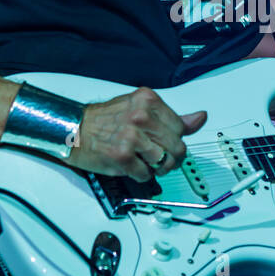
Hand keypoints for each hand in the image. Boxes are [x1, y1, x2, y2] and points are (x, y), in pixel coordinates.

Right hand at [68, 87, 206, 179]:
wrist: (74, 129)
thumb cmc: (105, 120)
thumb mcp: (140, 109)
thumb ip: (171, 116)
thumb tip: (200, 118)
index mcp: (148, 100)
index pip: (181, 127)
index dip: (175, 140)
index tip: (165, 142)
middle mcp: (140, 116)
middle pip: (177, 147)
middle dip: (171, 158)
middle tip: (158, 158)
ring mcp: (131, 136)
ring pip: (165, 162)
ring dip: (158, 168)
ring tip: (145, 162)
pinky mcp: (121, 156)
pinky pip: (146, 175)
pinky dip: (142, 175)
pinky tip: (132, 166)